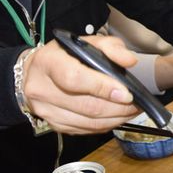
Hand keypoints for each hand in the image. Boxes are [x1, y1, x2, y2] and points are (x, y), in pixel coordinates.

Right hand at [22, 35, 138, 133]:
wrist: (35, 74)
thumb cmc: (63, 56)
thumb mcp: (84, 42)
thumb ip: (110, 47)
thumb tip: (129, 60)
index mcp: (48, 62)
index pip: (75, 79)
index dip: (103, 88)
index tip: (126, 93)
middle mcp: (42, 89)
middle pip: (86, 106)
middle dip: (118, 107)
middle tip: (137, 103)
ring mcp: (46, 111)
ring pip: (89, 122)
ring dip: (116, 119)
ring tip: (131, 110)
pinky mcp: (54, 125)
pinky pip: (86, 130)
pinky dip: (106, 125)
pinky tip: (117, 117)